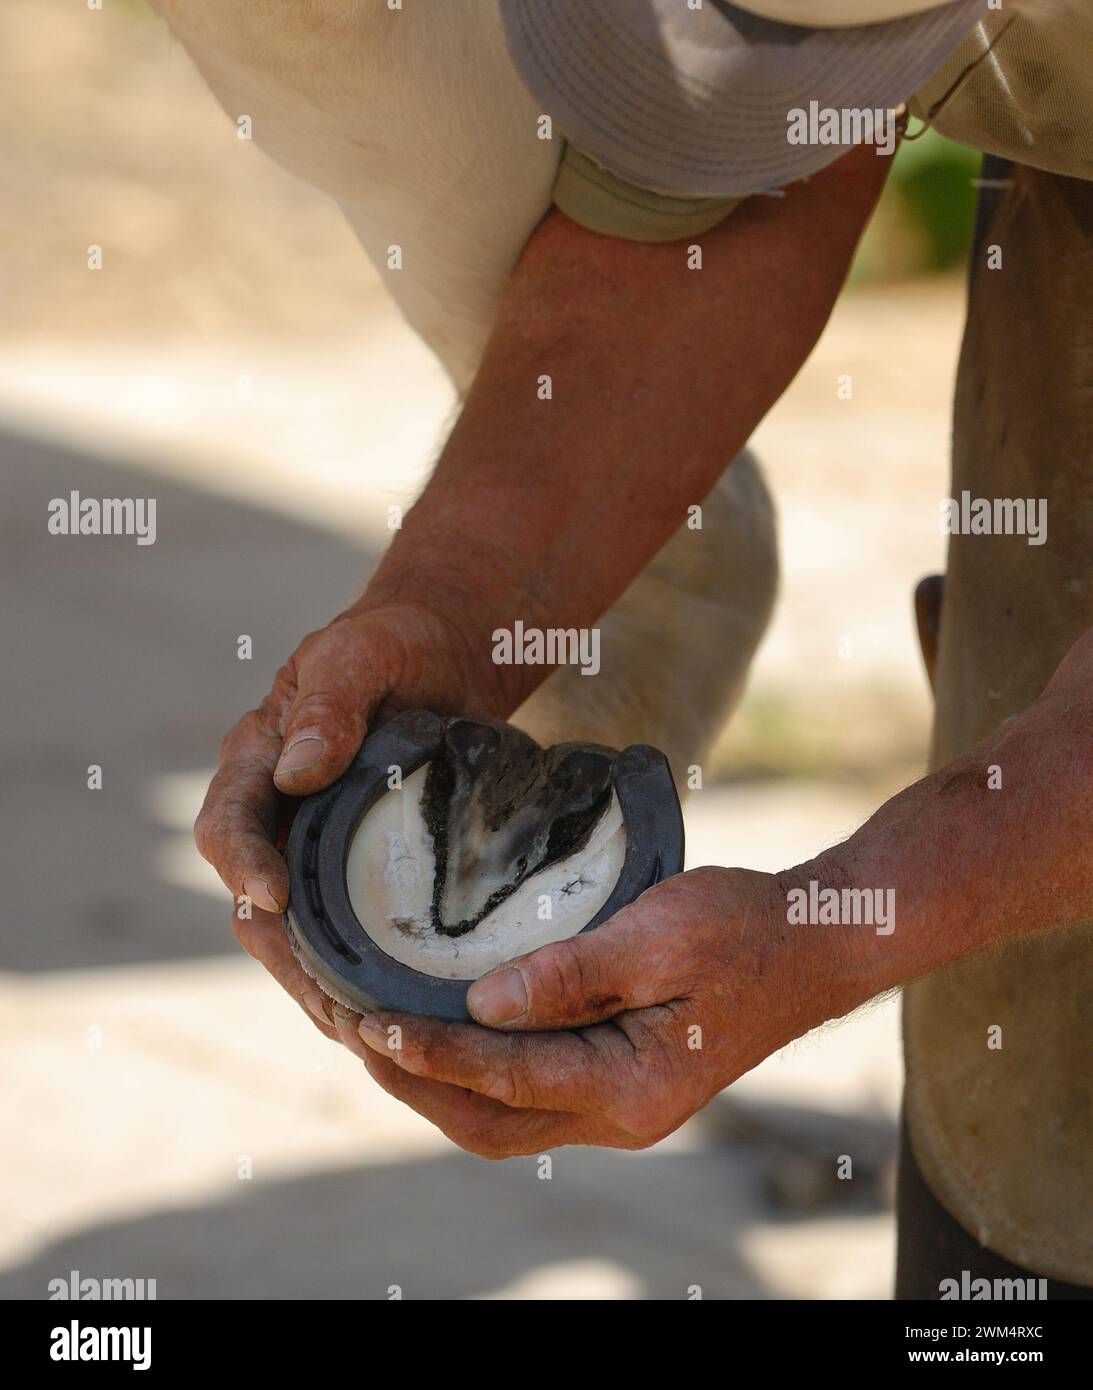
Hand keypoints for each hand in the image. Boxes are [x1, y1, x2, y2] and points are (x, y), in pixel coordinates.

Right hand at [193, 600, 504, 1037]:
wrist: (436, 658)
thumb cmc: (390, 648)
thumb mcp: (360, 656)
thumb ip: (329, 705)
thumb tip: (298, 770)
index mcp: (255, 762)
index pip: (226, 825)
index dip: (242, 865)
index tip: (270, 900)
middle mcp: (272, 817)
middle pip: (253, 902)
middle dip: (286, 960)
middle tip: (332, 1009)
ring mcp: (309, 852)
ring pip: (295, 937)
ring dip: (320, 989)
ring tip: (365, 1037)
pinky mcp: (352, 877)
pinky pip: (343, 939)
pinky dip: (358, 981)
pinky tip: (395, 1021)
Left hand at [330, 866, 854, 1156]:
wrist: (813, 943)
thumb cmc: (744, 930)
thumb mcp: (657, 937)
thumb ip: (567, 978)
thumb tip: (478, 1006)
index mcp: (631, 1087)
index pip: (502, 1078)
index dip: (427, 1051)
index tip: (365, 1020)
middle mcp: (620, 1116)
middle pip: (488, 1123)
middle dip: (412, 1081)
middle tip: (348, 1030)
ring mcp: (620, 1106)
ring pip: (503, 1119)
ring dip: (435, 1082)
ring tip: (374, 1035)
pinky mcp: (618, 1081)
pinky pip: (529, 1094)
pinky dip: (476, 1070)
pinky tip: (442, 1030)